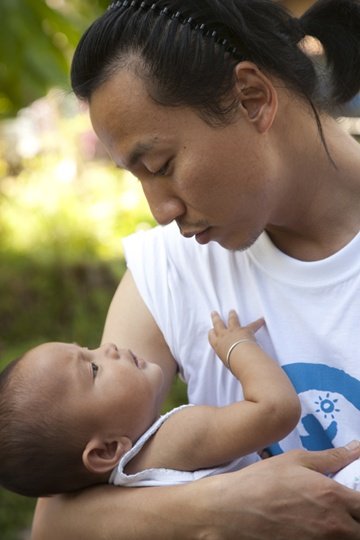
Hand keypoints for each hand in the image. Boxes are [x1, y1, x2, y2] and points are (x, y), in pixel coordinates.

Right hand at [206, 444, 359, 538]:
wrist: (233, 511)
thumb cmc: (263, 481)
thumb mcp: (296, 460)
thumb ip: (331, 457)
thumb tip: (357, 448)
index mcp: (334, 497)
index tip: (354, 499)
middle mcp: (334, 525)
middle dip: (356, 520)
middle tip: (345, 512)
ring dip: (344, 532)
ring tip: (328, 521)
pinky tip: (313, 531)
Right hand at [208, 310, 263, 364]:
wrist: (240, 357)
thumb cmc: (232, 363)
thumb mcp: (227, 363)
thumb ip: (230, 361)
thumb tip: (236, 367)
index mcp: (217, 345)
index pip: (212, 337)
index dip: (212, 332)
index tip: (211, 330)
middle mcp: (224, 336)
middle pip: (218, 324)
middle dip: (216, 318)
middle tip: (214, 313)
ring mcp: (234, 331)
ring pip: (232, 320)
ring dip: (232, 315)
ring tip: (232, 311)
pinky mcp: (246, 330)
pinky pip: (253, 325)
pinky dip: (258, 322)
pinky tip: (262, 319)